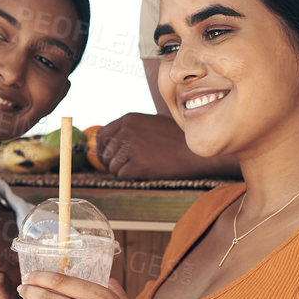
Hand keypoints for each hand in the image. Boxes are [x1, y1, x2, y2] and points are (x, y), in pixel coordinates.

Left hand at [96, 112, 224, 180]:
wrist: (196, 151)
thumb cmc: (178, 139)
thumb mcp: (152, 124)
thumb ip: (131, 130)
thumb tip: (113, 143)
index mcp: (129, 119)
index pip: (102, 135)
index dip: (102, 150)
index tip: (107, 159)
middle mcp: (127, 131)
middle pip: (106, 153)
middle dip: (113, 164)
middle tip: (126, 168)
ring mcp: (131, 147)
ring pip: (113, 167)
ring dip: (123, 172)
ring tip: (142, 169)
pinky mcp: (138, 164)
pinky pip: (122, 176)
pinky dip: (131, 178)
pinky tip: (146, 173)